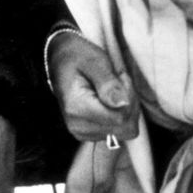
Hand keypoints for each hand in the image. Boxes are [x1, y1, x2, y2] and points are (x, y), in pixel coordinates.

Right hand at [48, 30, 138, 144]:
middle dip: (130, 102)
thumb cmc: (78, 57)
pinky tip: (112, 98)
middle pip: (126, 126)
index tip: (120, 77)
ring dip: (128, 107)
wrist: (61, 62)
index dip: (129, 96)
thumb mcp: (94, 61)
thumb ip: (108, 82)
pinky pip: (122, 130)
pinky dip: (123, 113)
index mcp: (77, 108)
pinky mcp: (92, 134)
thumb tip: (122, 104)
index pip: (120, 117)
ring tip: (113, 88)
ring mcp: (85, 133)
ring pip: (127, 130)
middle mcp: (79, 126)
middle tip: (118, 81)